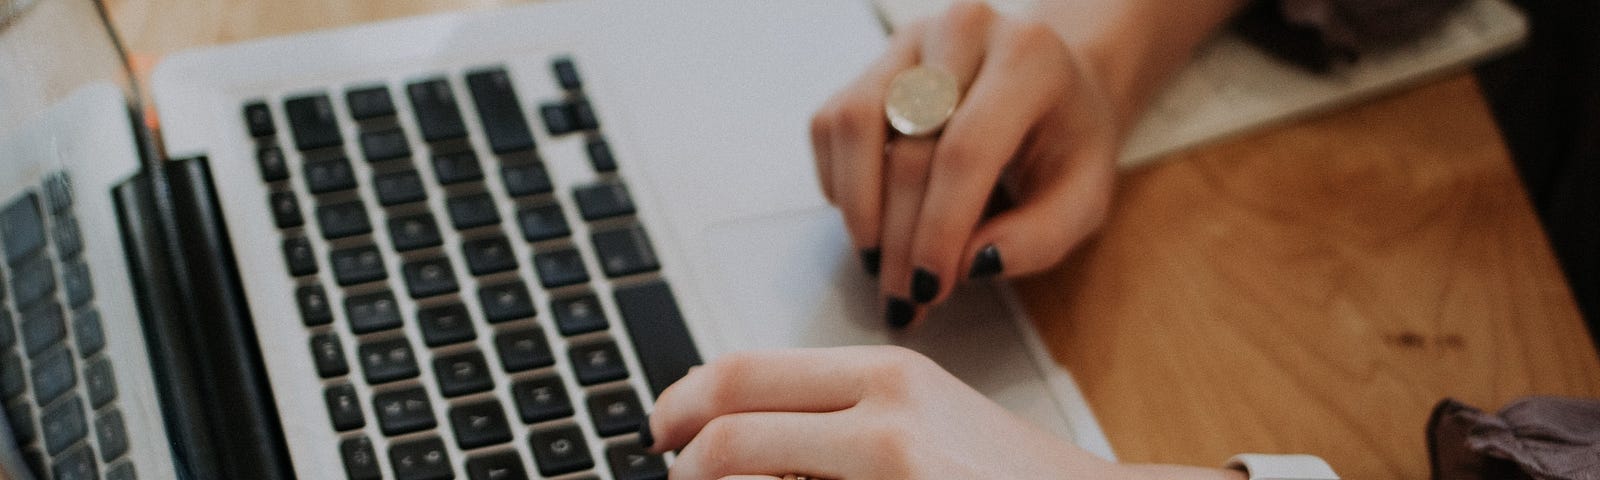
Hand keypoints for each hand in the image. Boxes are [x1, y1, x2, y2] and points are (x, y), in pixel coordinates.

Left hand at [642, 346, 1125, 478]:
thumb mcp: (921, 418)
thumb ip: (840, 413)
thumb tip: (736, 426)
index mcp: (886, 374)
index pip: (744, 371)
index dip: (680, 403)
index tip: (660, 431)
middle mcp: (884, 415)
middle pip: (729, 431)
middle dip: (684, 467)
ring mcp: (893, 470)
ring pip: (748, 473)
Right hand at [810, 2, 1119, 327]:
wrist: (1052, 82)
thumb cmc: (1067, 142)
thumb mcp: (1083, 198)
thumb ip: (1038, 238)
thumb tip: (970, 265)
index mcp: (1028, 58)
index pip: (966, 150)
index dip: (939, 228)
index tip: (929, 288)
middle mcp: (964, 32)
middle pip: (909, 147)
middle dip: (900, 239)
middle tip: (902, 298)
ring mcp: (910, 41)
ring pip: (854, 124)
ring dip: (859, 208)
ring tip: (878, 261)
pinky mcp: (873, 61)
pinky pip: (831, 124)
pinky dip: (840, 182)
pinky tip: (871, 217)